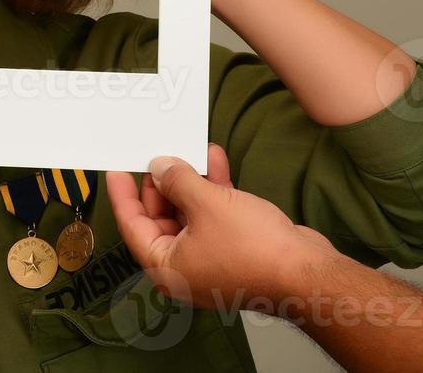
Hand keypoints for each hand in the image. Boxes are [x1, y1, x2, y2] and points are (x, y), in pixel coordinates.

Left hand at [107, 144, 337, 308]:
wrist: (306, 272)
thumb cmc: (254, 250)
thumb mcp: (206, 204)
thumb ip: (177, 182)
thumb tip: (160, 168)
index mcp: (166, 267)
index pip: (133, 226)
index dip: (123, 194)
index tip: (116, 169)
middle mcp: (184, 266)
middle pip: (160, 217)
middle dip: (161, 182)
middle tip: (157, 152)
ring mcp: (210, 258)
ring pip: (189, 213)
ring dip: (190, 180)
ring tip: (187, 148)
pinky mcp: (234, 248)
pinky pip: (213, 215)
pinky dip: (213, 189)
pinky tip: (214, 161)